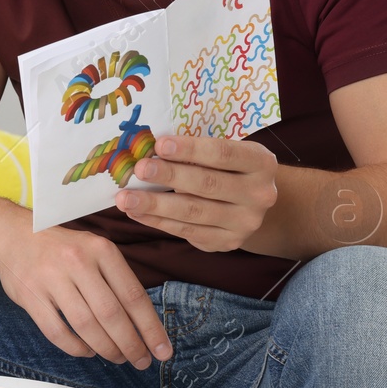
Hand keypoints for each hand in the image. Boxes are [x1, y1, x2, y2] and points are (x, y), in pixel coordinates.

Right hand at [0, 225, 171, 369]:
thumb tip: (144, 325)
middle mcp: (77, 261)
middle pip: (111, 314)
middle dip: (130, 344)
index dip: (150, 329)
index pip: (133, 296)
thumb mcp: (94, 250)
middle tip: (140, 361)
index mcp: (101, 249)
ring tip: (117, 357)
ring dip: (106, 348)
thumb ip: (116, 280)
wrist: (12, 236)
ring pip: (86, 326)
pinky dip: (76, 348)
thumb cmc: (62, 249)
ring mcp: (51, 278)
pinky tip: (87, 351)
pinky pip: (57, 332)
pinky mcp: (30, 296)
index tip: (162, 351)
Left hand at [118, 135, 278, 252]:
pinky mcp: (227, 242)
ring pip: (193, 212)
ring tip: (125, 198)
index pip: (224, 154)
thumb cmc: (226, 168)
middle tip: (139, 169)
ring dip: (155, 205)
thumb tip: (147, 145)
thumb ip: (195, 150)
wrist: (250, 204)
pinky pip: (187, 232)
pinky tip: (136, 213)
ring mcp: (245, 222)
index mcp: (261, 162)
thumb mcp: (223, 152)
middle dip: (169, 176)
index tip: (160, 145)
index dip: (191, 149)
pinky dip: (158, 222)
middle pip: (207, 184)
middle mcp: (259, 194)